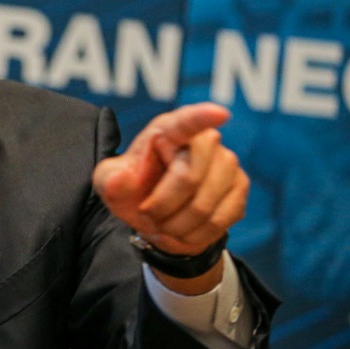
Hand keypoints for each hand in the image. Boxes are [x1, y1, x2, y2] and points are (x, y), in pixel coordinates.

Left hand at [92, 103, 248, 259]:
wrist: (157, 216)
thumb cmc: (133, 189)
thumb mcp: (109, 184)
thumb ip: (111, 180)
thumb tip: (121, 178)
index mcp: (167, 130)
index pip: (186, 122)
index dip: (202, 117)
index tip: (219, 114)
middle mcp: (204, 140)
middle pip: (189, 177)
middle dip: (162, 205)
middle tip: (147, 213)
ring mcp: (227, 163)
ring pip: (203, 206)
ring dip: (175, 225)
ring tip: (162, 223)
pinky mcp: (239, 188)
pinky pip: (219, 221)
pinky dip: (193, 234)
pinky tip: (182, 230)